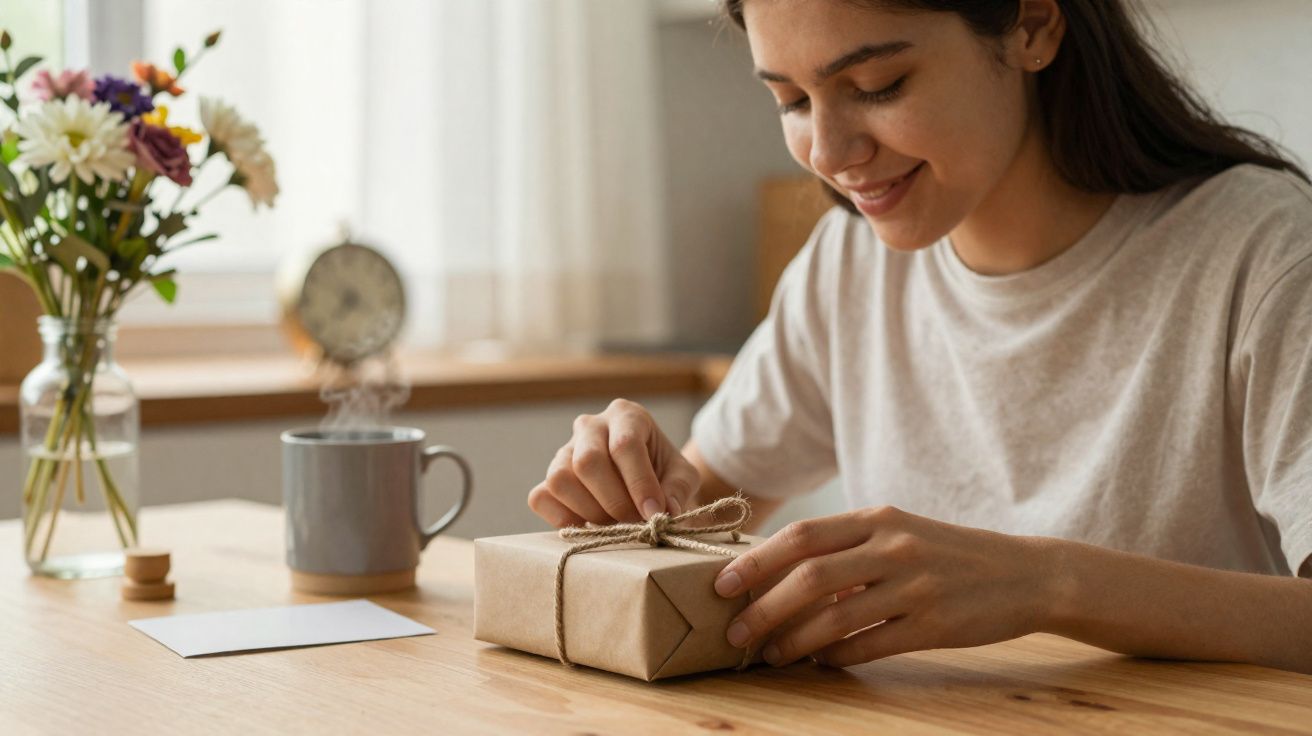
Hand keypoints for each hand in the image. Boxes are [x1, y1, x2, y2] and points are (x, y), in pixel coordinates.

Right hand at [527, 399, 700, 525]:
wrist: (645, 483)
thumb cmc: (664, 474)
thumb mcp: (683, 476)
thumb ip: (679, 489)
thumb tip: (668, 510)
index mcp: (626, 415)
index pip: (624, 445)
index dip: (639, 483)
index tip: (654, 514)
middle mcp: (590, 426)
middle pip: (588, 461)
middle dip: (614, 501)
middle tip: (634, 522)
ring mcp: (564, 450)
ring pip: (560, 479)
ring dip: (589, 512)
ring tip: (615, 523)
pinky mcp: (547, 478)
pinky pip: (540, 497)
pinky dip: (562, 518)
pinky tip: (589, 526)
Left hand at [714, 506, 1057, 667]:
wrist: (1026, 573)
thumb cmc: (949, 553)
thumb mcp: (899, 533)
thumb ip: (847, 548)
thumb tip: (782, 574)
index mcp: (878, 518)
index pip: (802, 536)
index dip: (757, 560)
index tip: (722, 583)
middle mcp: (893, 546)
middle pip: (809, 577)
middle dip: (763, 606)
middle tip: (734, 631)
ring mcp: (915, 585)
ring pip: (835, 617)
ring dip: (793, 640)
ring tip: (769, 655)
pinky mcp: (934, 624)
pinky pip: (870, 645)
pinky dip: (836, 657)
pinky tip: (818, 663)